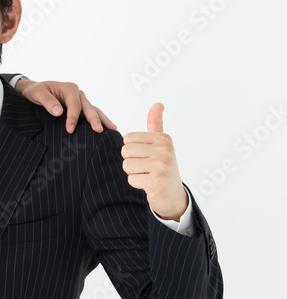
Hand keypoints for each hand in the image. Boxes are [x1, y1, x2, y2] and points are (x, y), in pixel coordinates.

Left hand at [17, 79, 116, 133]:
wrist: (34, 90)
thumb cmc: (35, 91)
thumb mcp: (37, 93)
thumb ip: (47, 101)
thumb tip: (59, 112)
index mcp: (69, 88)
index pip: (74, 105)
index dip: (73, 118)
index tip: (69, 130)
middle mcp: (77, 93)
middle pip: (88, 107)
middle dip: (94, 119)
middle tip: (99, 131)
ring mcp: (80, 100)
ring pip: (93, 110)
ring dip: (102, 119)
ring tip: (112, 129)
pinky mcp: (80, 107)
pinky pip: (91, 113)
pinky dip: (99, 119)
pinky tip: (107, 126)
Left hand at [122, 103, 187, 220]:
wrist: (173, 195)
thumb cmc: (162, 167)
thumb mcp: (161, 144)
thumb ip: (155, 124)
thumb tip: (158, 103)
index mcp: (163, 138)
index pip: (128, 138)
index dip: (131, 150)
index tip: (145, 156)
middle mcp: (165, 149)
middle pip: (125, 151)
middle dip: (131, 162)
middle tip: (146, 168)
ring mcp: (162, 165)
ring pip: (127, 165)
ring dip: (133, 173)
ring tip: (147, 174)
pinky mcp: (157, 180)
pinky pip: (131, 179)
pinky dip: (137, 183)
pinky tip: (149, 184)